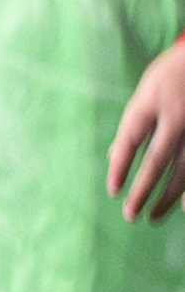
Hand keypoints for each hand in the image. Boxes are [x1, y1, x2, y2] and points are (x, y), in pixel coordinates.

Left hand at [114, 41, 184, 216]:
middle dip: (143, 190)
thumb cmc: (173, 75)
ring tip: (155, 217)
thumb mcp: (147, 90)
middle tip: (130, 215)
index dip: (120, 166)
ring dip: (169, 196)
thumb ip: (134, 124)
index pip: (131, 138)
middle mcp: (178, 115)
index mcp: (154, 100)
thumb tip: (114, 157)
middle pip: (159, 159)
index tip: (112, 191)